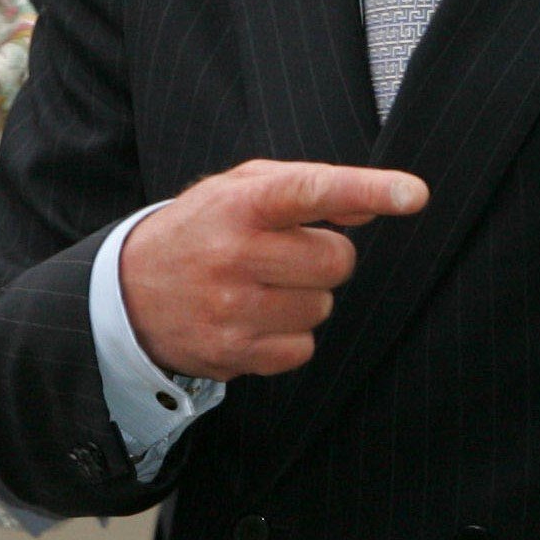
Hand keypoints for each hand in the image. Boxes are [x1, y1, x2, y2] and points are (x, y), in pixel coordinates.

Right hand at [118, 159, 426, 378]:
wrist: (127, 293)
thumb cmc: (199, 231)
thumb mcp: (236, 191)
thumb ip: (303, 186)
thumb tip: (371, 205)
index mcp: (237, 205)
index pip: (310, 191)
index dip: (367, 189)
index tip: (413, 194)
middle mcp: (233, 254)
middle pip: (336, 260)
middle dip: (322, 257)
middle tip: (282, 256)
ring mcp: (232, 308)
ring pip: (323, 307)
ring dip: (303, 298)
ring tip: (257, 289)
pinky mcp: (233, 352)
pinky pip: (303, 348)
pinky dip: (286, 336)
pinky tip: (251, 320)